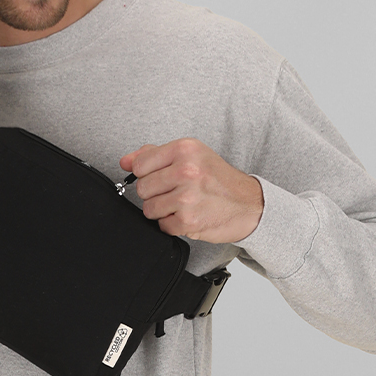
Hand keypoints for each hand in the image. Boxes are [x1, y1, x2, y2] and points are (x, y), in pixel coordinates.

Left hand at [119, 138, 264, 243]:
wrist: (249, 205)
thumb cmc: (219, 180)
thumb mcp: (191, 156)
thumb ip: (154, 155)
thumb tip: (125, 161)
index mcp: (185, 150)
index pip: (140, 164)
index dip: (146, 174)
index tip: (159, 177)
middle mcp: (186, 171)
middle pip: (142, 188)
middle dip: (155, 194)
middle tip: (174, 192)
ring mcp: (187, 197)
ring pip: (149, 208)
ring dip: (162, 210)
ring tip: (181, 204)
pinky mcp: (188, 220)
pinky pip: (162, 226)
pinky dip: (172, 225)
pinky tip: (188, 215)